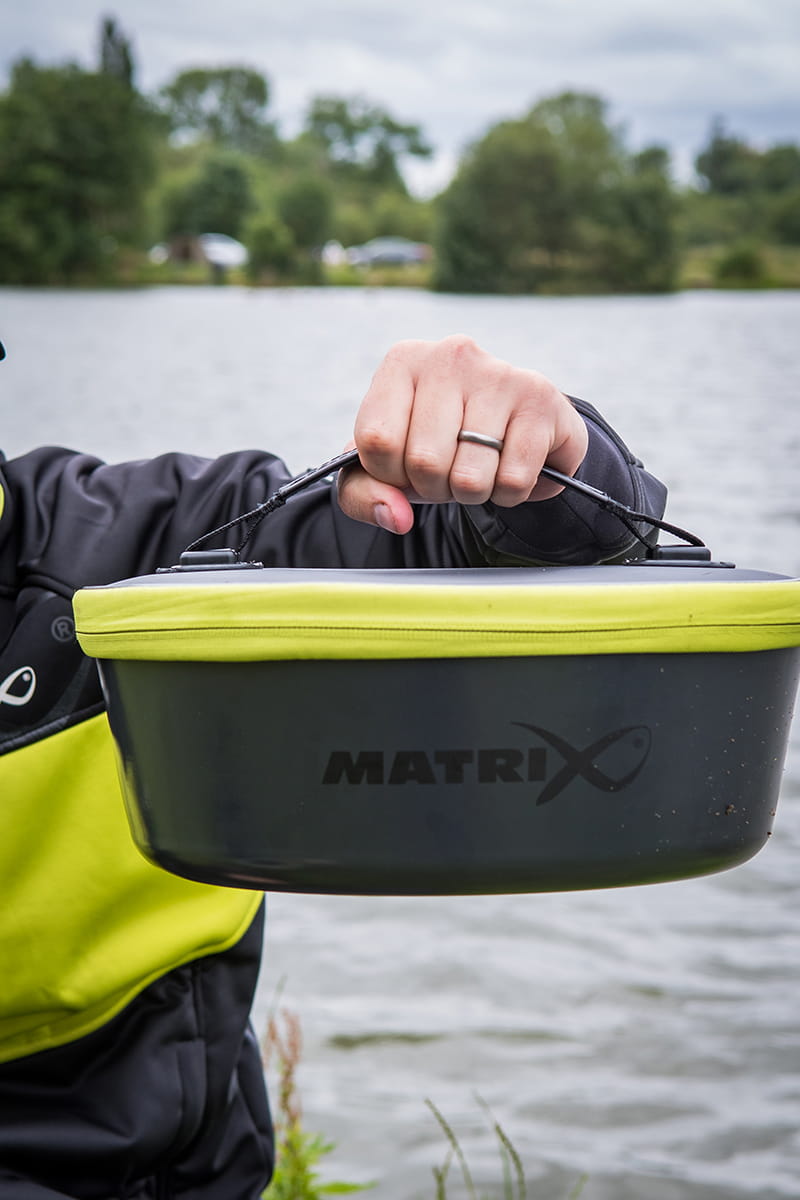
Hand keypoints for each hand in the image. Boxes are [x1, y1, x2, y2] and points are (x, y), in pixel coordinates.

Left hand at [337, 335, 587, 533]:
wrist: (514, 430)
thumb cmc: (438, 445)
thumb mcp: (385, 468)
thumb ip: (364, 495)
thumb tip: (396, 517)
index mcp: (402, 363)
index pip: (376, 441)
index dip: (390, 474)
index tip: (407, 464)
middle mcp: (450, 356)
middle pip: (424, 462)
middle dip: (436, 488)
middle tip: (451, 469)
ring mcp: (499, 373)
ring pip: (470, 478)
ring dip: (475, 494)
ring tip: (482, 468)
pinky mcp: (540, 399)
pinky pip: (514, 481)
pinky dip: (511, 493)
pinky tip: (512, 464)